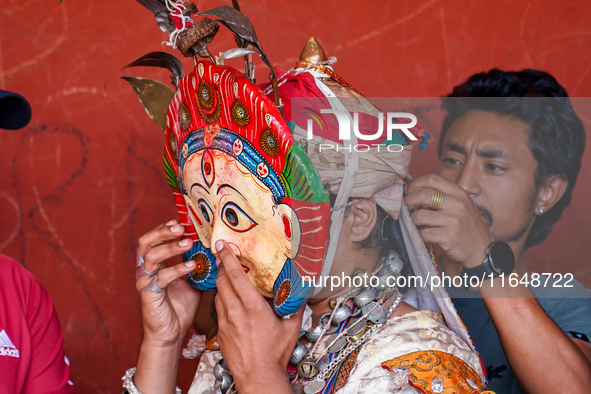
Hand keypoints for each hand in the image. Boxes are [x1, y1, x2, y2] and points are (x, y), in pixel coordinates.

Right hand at [136, 220, 201, 346]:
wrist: (171, 333)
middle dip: (163, 232)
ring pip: (152, 256)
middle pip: (146, 242)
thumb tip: (218, 251)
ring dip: (171, 247)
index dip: (164, 228)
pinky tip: (191, 266)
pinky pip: (161, 277)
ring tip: (188, 242)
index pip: (153, 239)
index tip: (180, 222)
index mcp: (155, 264)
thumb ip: (199, 265)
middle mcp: (146, 270)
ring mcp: (145, 281)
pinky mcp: (148, 294)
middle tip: (180, 227)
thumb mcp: (193, 280)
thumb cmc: (180, 306)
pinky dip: (177, 269)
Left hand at [214, 240, 302, 393]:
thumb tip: (302, 292)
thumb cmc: (274, 354)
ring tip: (227, 278)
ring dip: (221, 284)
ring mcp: (225, 323)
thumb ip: (296, 307)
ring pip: (217, 295)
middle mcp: (235, 312)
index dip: (227, 258)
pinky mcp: (220, 333)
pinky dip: (221, 301)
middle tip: (224, 258)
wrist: (258, 377)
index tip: (222, 246)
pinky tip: (229, 302)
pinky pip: (218, 310)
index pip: (235, 275)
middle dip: (222, 268)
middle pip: (222, 281)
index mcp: (252, 307)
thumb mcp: (291, 328)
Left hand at [404, 174, 494, 267]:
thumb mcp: (462, 205)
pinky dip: (420, 234)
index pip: (432, 179)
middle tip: (405, 207)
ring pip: (419, 216)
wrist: (482, 250)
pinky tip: (425, 234)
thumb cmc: (468, 227)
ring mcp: (453, 220)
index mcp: (459, 193)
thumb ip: (444, 197)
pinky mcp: (448, 236)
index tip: (407, 190)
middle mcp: (457, 204)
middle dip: (408, 200)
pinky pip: (424, 233)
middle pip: (423, 195)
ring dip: (413, 220)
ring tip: (415, 223)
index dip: (415, 183)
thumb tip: (415, 191)